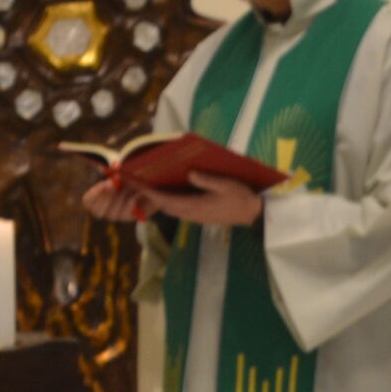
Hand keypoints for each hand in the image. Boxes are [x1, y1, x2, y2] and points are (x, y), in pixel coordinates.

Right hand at [79, 175, 157, 223]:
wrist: (155, 183)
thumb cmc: (136, 175)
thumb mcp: (124, 171)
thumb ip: (112, 172)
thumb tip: (101, 168)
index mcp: (100, 196)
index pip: (88, 201)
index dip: (93, 195)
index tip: (103, 184)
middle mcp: (107, 208)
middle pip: (98, 212)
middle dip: (106, 198)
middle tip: (115, 185)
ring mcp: (118, 214)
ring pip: (112, 214)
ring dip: (120, 199)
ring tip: (130, 186)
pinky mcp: (130, 217)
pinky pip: (126, 214)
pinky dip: (131, 203)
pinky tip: (137, 195)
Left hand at [148, 171, 263, 227]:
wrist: (253, 214)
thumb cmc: (240, 197)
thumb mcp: (225, 185)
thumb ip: (206, 180)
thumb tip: (189, 173)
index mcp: (194, 205)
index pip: (165, 200)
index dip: (150, 193)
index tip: (137, 185)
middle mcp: (191, 214)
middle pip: (164, 206)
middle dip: (150, 196)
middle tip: (139, 183)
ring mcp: (195, 217)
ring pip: (171, 209)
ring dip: (160, 200)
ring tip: (152, 186)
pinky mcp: (200, 217)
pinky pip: (179, 210)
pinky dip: (170, 202)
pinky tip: (171, 192)